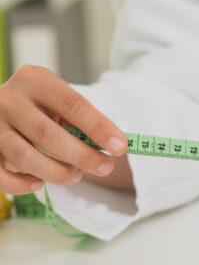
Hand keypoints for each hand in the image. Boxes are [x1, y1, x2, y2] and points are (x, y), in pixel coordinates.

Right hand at [0, 65, 126, 193]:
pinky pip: (0, 175)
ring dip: (56, 172)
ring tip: (76, 175)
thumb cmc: (41, 105)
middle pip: (47, 134)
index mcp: (34, 80)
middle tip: (105, 167)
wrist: (2, 105)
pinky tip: (40, 184)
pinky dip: (21, 184)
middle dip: (82, 155)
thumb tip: (112, 147)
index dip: (98, 128)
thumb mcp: (59, 101)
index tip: (120, 147)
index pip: (72, 104)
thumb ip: (79, 120)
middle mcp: (8, 99)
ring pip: (24, 157)